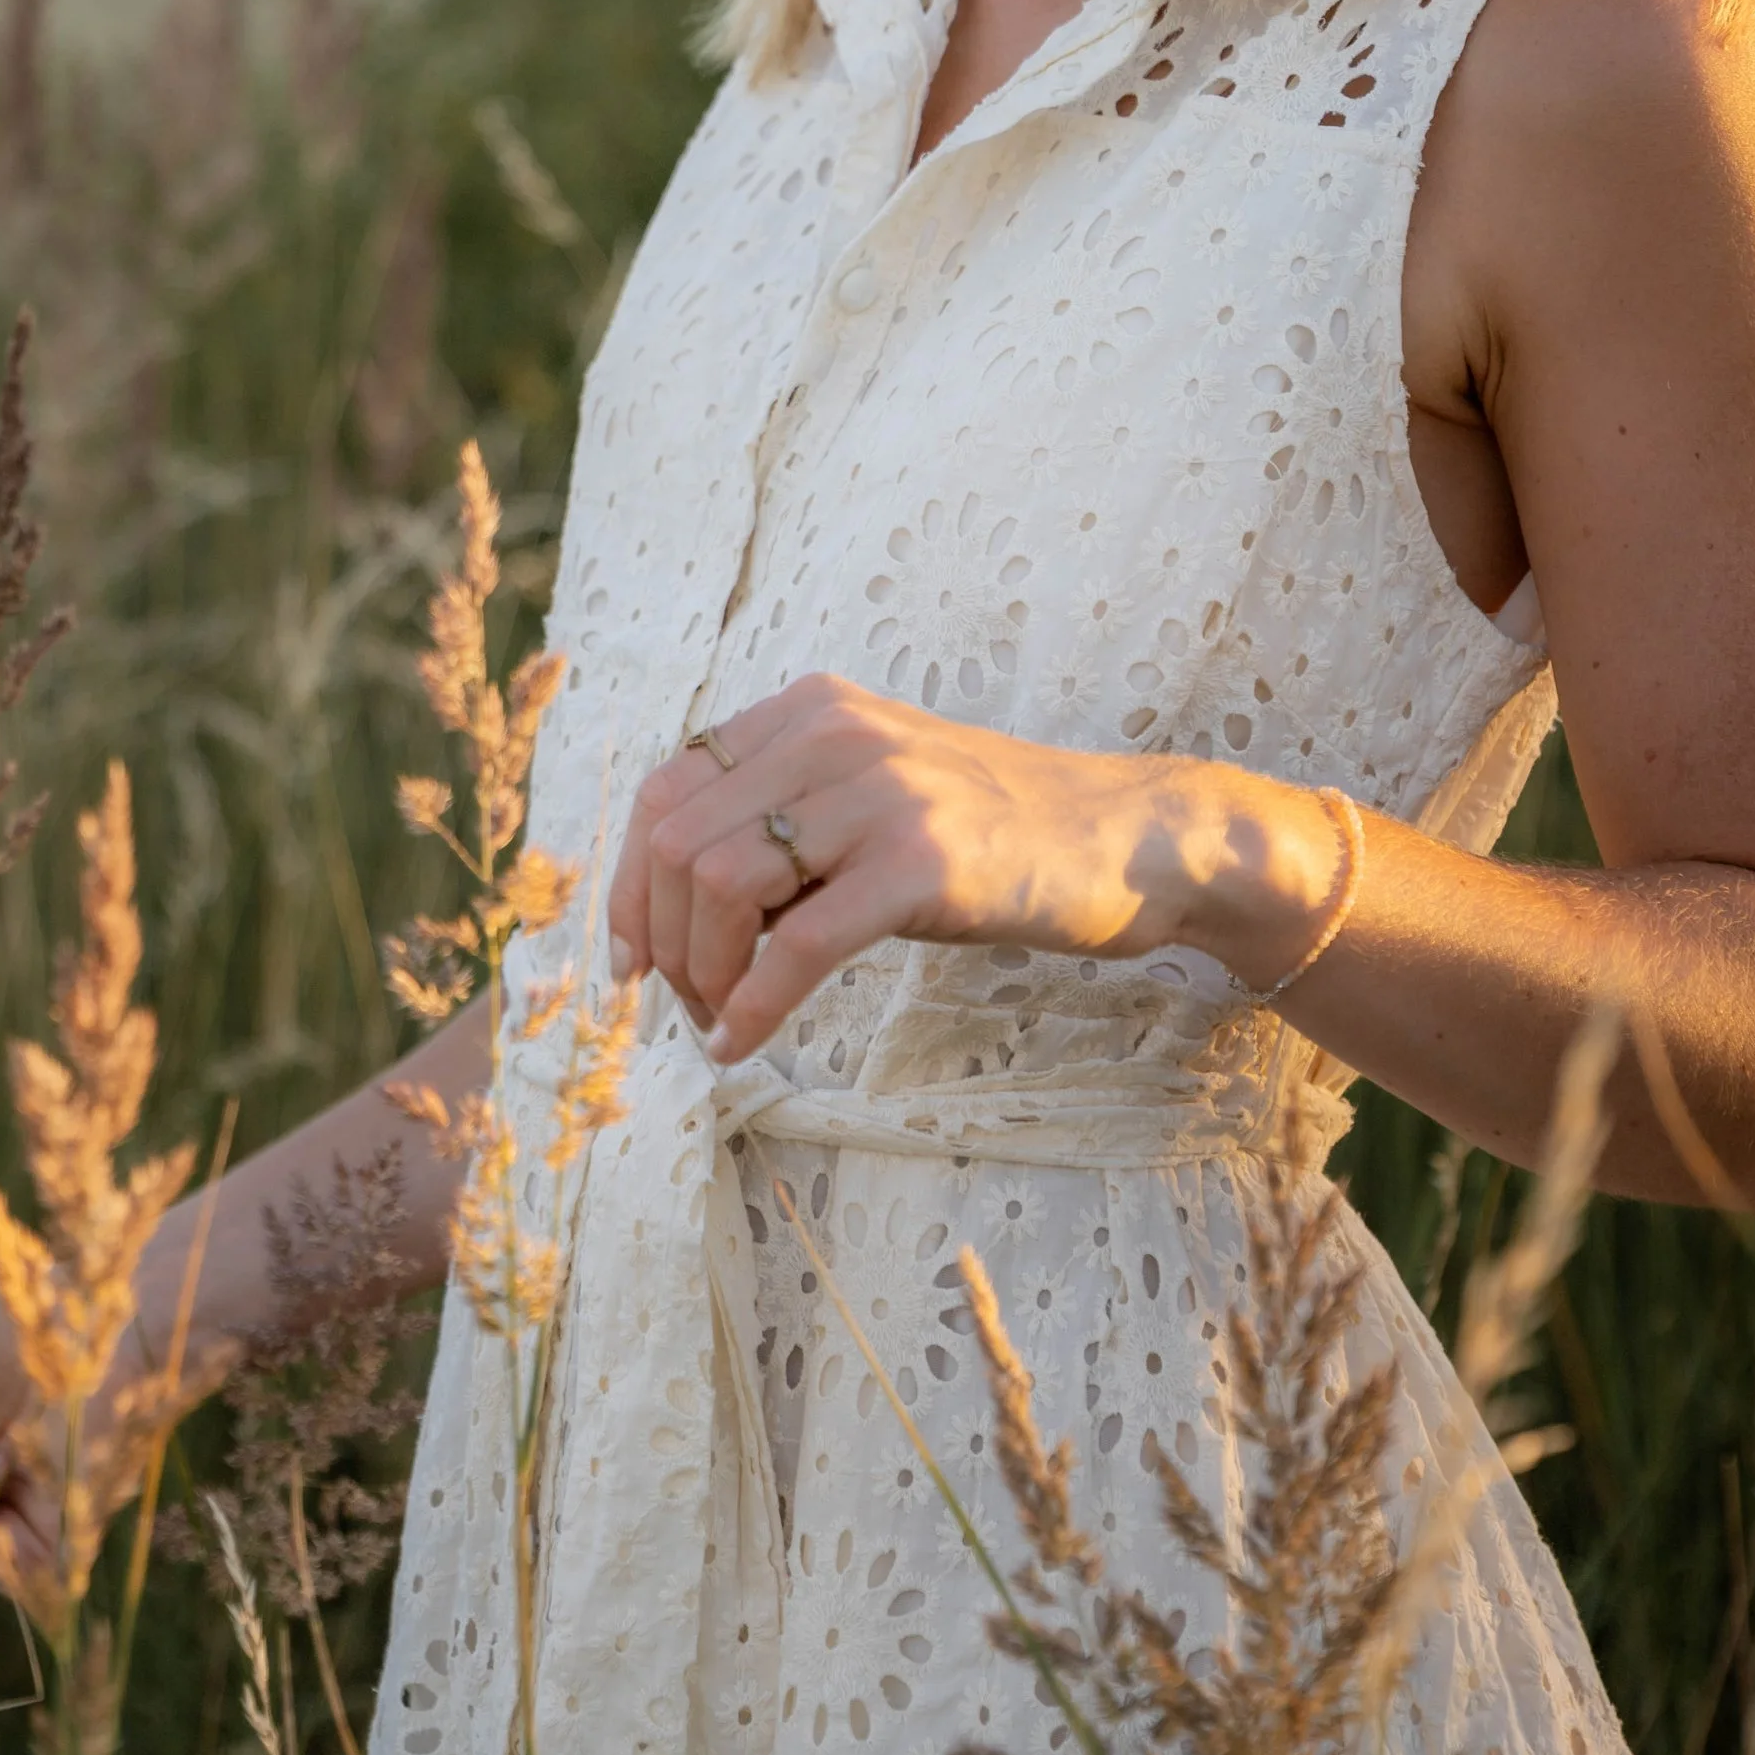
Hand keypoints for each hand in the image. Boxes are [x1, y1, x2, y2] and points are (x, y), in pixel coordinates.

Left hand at [609, 674, 1332, 1068]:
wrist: (1125, 836)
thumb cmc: (989, 835)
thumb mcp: (870, 797)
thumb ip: (782, 822)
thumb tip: (670, 911)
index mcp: (810, 710)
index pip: (668, 788)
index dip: (629, 884)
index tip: (633, 962)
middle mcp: (835, 732)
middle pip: (678, 842)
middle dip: (665, 941)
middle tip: (690, 1009)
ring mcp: (882, 792)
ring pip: (721, 885)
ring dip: (704, 977)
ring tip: (724, 1025)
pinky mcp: (924, 861)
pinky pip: (798, 944)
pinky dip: (754, 1005)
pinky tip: (745, 1044)